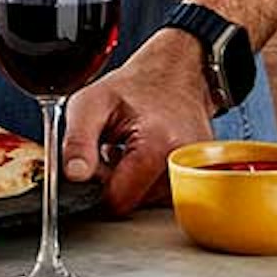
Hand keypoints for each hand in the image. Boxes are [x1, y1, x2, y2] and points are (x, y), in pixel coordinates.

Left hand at [62, 29, 215, 215]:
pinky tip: (146, 156)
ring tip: (130, 147)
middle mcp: (185, 164)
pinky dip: (151, 180)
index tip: (97, 160)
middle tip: (113, 148)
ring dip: (134, 181)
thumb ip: (77, 140)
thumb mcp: (91, 102)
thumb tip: (74, 176)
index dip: (99, 184)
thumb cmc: (134, 88)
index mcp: (159, 145)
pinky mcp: (202, 177)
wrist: (174, 75)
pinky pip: (166, 193)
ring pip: (151, 200)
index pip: (121, 198)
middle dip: (117, 182)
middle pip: (136, 201)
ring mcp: (197, 173)